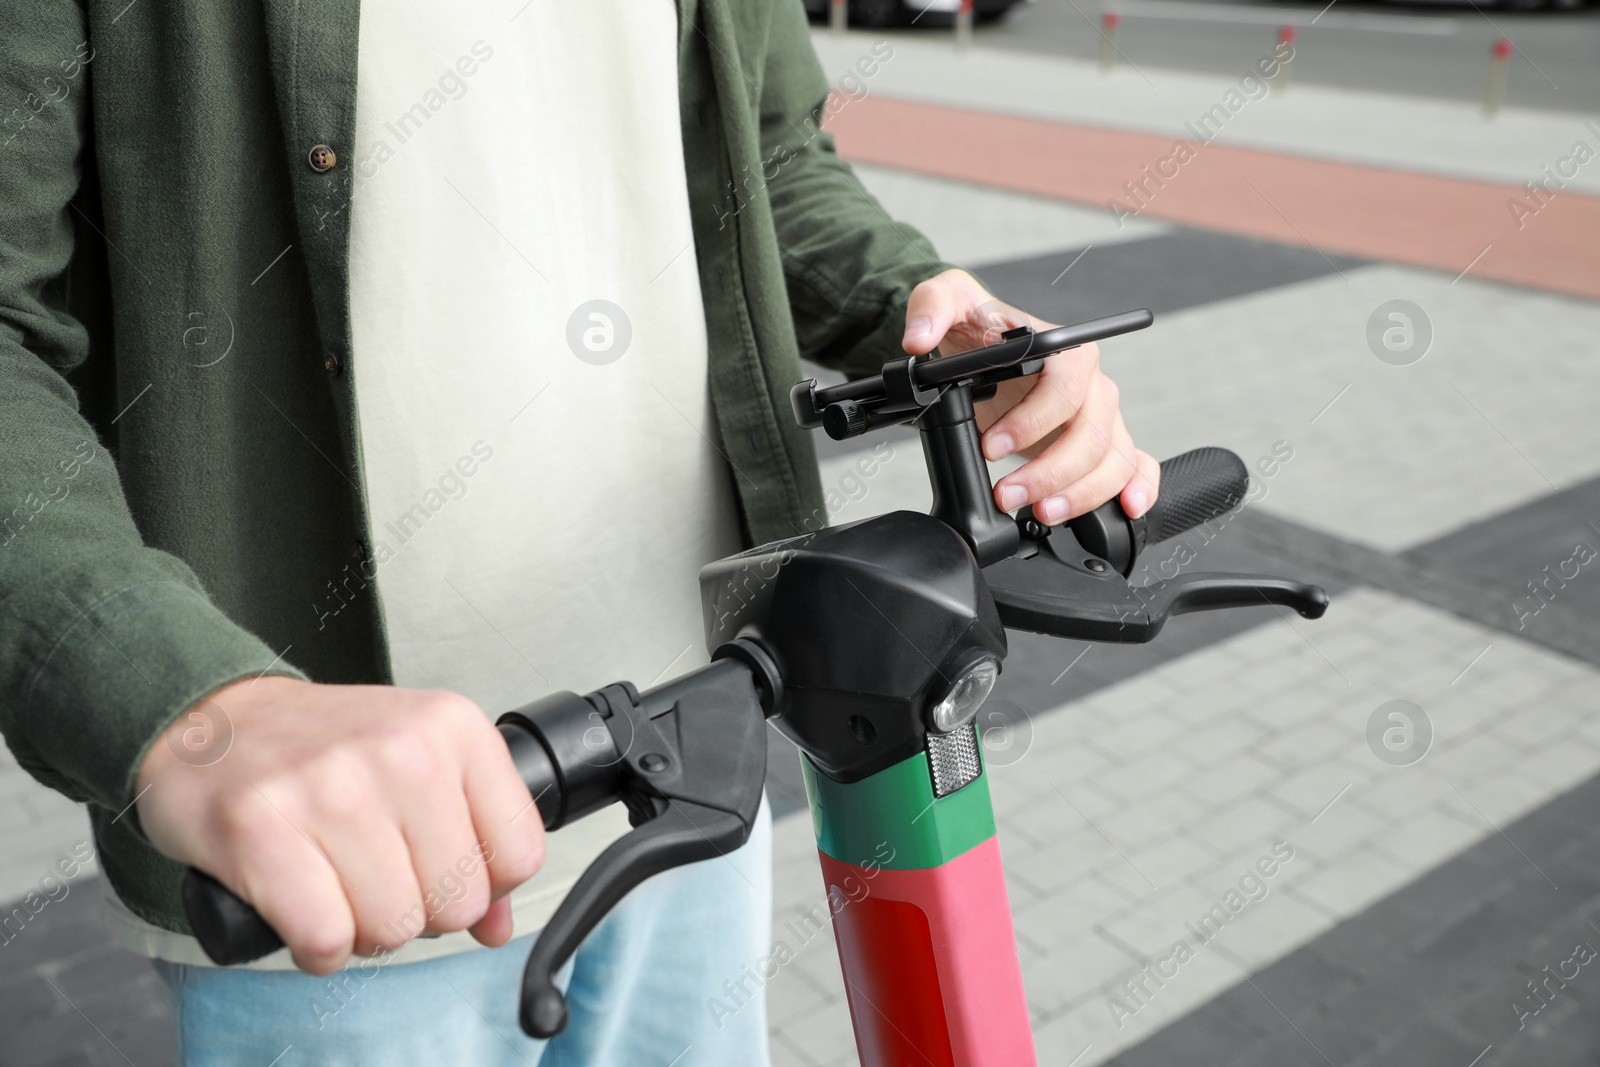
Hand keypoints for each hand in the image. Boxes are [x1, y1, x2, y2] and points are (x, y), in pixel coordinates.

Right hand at [136, 676, 544, 973]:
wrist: (213, 720)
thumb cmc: (321, 749)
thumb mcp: (418, 764)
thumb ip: (471, 839)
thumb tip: (498, 926)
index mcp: (454, 728)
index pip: (519, 854)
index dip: (483, 885)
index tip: (441, 870)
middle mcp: (402, 751)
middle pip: (457, 903)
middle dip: (419, 912)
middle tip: (375, 877)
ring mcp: (333, 789)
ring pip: (395, 928)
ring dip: (363, 931)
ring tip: (336, 888)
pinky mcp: (264, 832)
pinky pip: (327, 938)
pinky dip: (317, 948)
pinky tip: (303, 911)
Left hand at [902, 269, 1158, 525]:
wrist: (981, 345)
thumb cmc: (976, 324)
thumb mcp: (948, 301)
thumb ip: (931, 307)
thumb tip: (918, 337)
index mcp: (1063, 348)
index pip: (1067, 387)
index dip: (1032, 422)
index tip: (989, 446)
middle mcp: (1091, 383)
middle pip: (1092, 434)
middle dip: (1048, 473)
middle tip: (1005, 494)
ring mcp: (1099, 416)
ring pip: (1111, 460)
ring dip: (1080, 494)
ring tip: (1038, 514)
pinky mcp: (1100, 442)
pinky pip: (1134, 465)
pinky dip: (1138, 488)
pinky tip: (1127, 509)